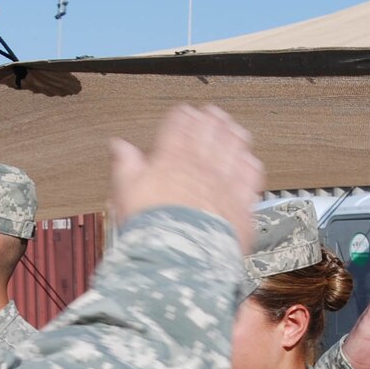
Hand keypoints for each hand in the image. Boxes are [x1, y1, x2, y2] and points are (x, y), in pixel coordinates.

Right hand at [109, 105, 263, 251]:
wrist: (182, 256)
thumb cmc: (153, 228)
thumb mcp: (127, 192)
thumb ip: (126, 164)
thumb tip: (118, 146)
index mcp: (172, 159)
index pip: (179, 126)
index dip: (183, 116)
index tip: (184, 112)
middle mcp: (201, 166)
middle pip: (210, 132)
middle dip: (211, 120)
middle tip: (213, 113)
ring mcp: (224, 182)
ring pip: (234, 148)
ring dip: (233, 136)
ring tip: (235, 129)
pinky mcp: (241, 202)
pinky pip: (251, 176)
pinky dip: (250, 165)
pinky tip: (250, 161)